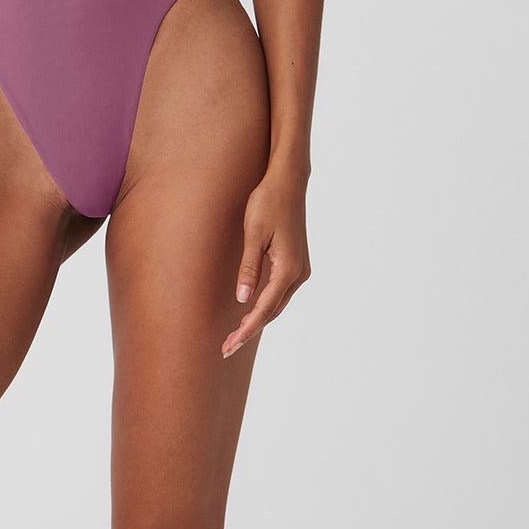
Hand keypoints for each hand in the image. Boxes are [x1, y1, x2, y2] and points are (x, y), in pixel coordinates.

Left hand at [222, 162, 310, 358]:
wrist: (288, 181)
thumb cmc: (267, 202)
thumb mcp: (253, 233)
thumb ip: (249, 267)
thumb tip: (243, 299)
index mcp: (288, 269)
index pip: (264, 309)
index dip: (246, 330)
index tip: (229, 346)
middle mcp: (299, 273)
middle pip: (273, 311)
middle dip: (250, 329)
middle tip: (226, 347)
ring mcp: (301, 268)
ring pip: (278, 303)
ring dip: (258, 318)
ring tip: (236, 333)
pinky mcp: (297, 261)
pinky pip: (281, 291)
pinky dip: (267, 304)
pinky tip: (252, 308)